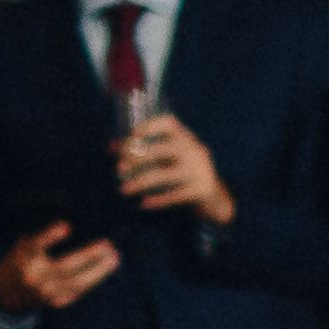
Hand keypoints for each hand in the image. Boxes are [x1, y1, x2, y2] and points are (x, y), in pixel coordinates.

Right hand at [0, 222, 119, 316]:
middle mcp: (34, 277)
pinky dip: (95, 278)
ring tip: (115, 258)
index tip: (66, 226)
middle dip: (88, 256)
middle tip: (108, 245)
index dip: (50, 236)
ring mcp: (46, 292)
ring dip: (99, 270)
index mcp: (23, 258)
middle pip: (64, 266)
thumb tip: (73, 221)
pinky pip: (80, 290)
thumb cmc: (20, 261)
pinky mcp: (57, 302)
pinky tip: (106, 268)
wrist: (7, 294)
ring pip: (78, 282)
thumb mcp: (23, 246)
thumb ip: (41, 238)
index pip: (36, 245)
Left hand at [111, 110, 234, 225]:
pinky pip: (175, 195)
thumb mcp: (170, 159)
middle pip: (162, 150)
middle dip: (137, 158)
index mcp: (187, 138)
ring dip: (140, 182)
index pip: (169, 123)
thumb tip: (112, 147)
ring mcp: (200, 170)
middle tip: (118, 168)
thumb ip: (146, 151)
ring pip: (164, 175)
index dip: (150, 126)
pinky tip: (144, 204)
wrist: (217, 198)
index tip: (132, 135)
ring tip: (124, 190)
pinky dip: (158, 200)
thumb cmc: (185, 173)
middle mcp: (195, 151)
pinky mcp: (201, 190)